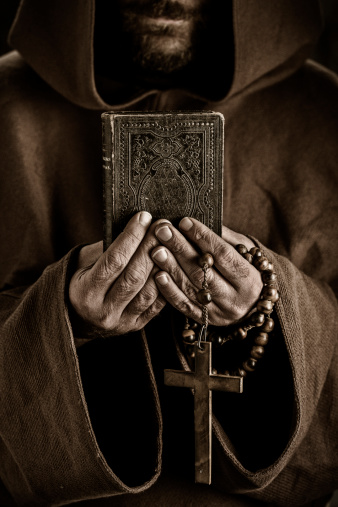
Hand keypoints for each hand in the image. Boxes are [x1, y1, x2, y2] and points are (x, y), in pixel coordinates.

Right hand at [69, 212, 166, 337]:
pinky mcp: (136, 326)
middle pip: (134, 275)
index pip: (114, 260)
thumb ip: (106, 249)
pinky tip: (172, 265)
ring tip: (169, 242)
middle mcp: (103, 310)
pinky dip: (166, 283)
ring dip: (162, 264)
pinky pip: (157, 304)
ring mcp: (121, 322)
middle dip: (150, 246)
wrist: (79, 319)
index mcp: (86, 292)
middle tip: (162, 225)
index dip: (131, 237)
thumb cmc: (81, 281)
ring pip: (149, 291)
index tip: (143, 217)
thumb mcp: (84, 263)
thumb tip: (135, 227)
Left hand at [151, 218, 262, 325]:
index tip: (184, 221)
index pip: (223, 254)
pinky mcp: (205, 321)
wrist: (257, 306)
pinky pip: (184, 306)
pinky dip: (169, 291)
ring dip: (171, 267)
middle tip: (163, 230)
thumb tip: (198, 223)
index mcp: (249, 279)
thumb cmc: (249, 270)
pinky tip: (157, 275)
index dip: (203, 237)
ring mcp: (220, 312)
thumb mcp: (246, 252)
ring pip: (192, 288)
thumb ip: (225, 238)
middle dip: (181, 249)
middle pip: (203, 271)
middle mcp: (236, 298)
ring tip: (155, 249)